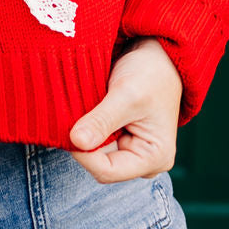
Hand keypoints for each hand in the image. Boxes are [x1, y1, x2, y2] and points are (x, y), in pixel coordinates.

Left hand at [69, 38, 182, 182]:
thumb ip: (102, 120)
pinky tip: (87, 109)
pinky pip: (95, 140)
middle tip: (79, 112)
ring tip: (87, 107)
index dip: (83, 153)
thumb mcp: (127, 95)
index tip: (70, 128)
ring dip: (85, 132)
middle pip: (98, 162)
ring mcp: (131, 151)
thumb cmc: (151, 74)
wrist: (158, 56)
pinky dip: (87, 126)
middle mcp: (143, 162)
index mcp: (153, 158)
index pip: (106, 171)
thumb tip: (76, 142)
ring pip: (94, 151)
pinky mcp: (120, 140)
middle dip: (85, 140)